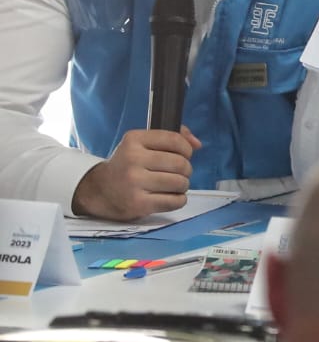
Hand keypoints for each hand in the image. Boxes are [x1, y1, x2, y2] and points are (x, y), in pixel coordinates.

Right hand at [71, 127, 201, 219]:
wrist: (98, 190)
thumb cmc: (127, 165)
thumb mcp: (142, 144)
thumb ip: (172, 138)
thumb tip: (197, 144)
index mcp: (134, 140)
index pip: (174, 139)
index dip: (186, 149)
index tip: (184, 154)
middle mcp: (133, 159)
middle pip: (181, 163)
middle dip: (185, 170)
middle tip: (176, 173)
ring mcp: (135, 183)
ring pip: (180, 183)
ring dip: (182, 185)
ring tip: (171, 185)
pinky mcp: (138, 204)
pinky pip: (175, 201)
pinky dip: (178, 200)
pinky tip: (168, 197)